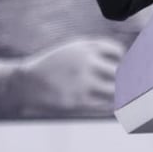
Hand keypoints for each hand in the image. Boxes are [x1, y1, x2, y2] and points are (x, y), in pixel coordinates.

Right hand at [9, 37, 125, 116]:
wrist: (25, 83)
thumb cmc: (52, 66)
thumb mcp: (72, 49)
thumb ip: (95, 51)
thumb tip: (123, 60)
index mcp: (85, 47)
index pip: (117, 51)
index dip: (122, 60)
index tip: (120, 68)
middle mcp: (86, 61)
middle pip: (121, 70)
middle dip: (126, 77)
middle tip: (127, 86)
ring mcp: (82, 81)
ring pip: (116, 89)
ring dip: (121, 93)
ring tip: (122, 97)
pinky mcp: (78, 100)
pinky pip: (105, 104)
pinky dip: (111, 105)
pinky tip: (111, 105)